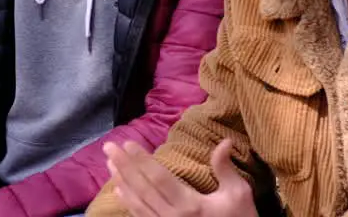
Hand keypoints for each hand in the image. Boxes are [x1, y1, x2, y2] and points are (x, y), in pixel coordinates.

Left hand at [104, 139, 255, 216]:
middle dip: (124, 166)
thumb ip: (225, 168)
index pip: (159, 178)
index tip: (127, 143)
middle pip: (142, 189)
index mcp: (191, 205)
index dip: (141, 160)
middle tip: (108, 147)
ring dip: (122, 183)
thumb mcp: (238, 194)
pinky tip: (119, 191)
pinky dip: (128, 204)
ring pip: (137, 204)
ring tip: (110, 164)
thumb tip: (224, 141)